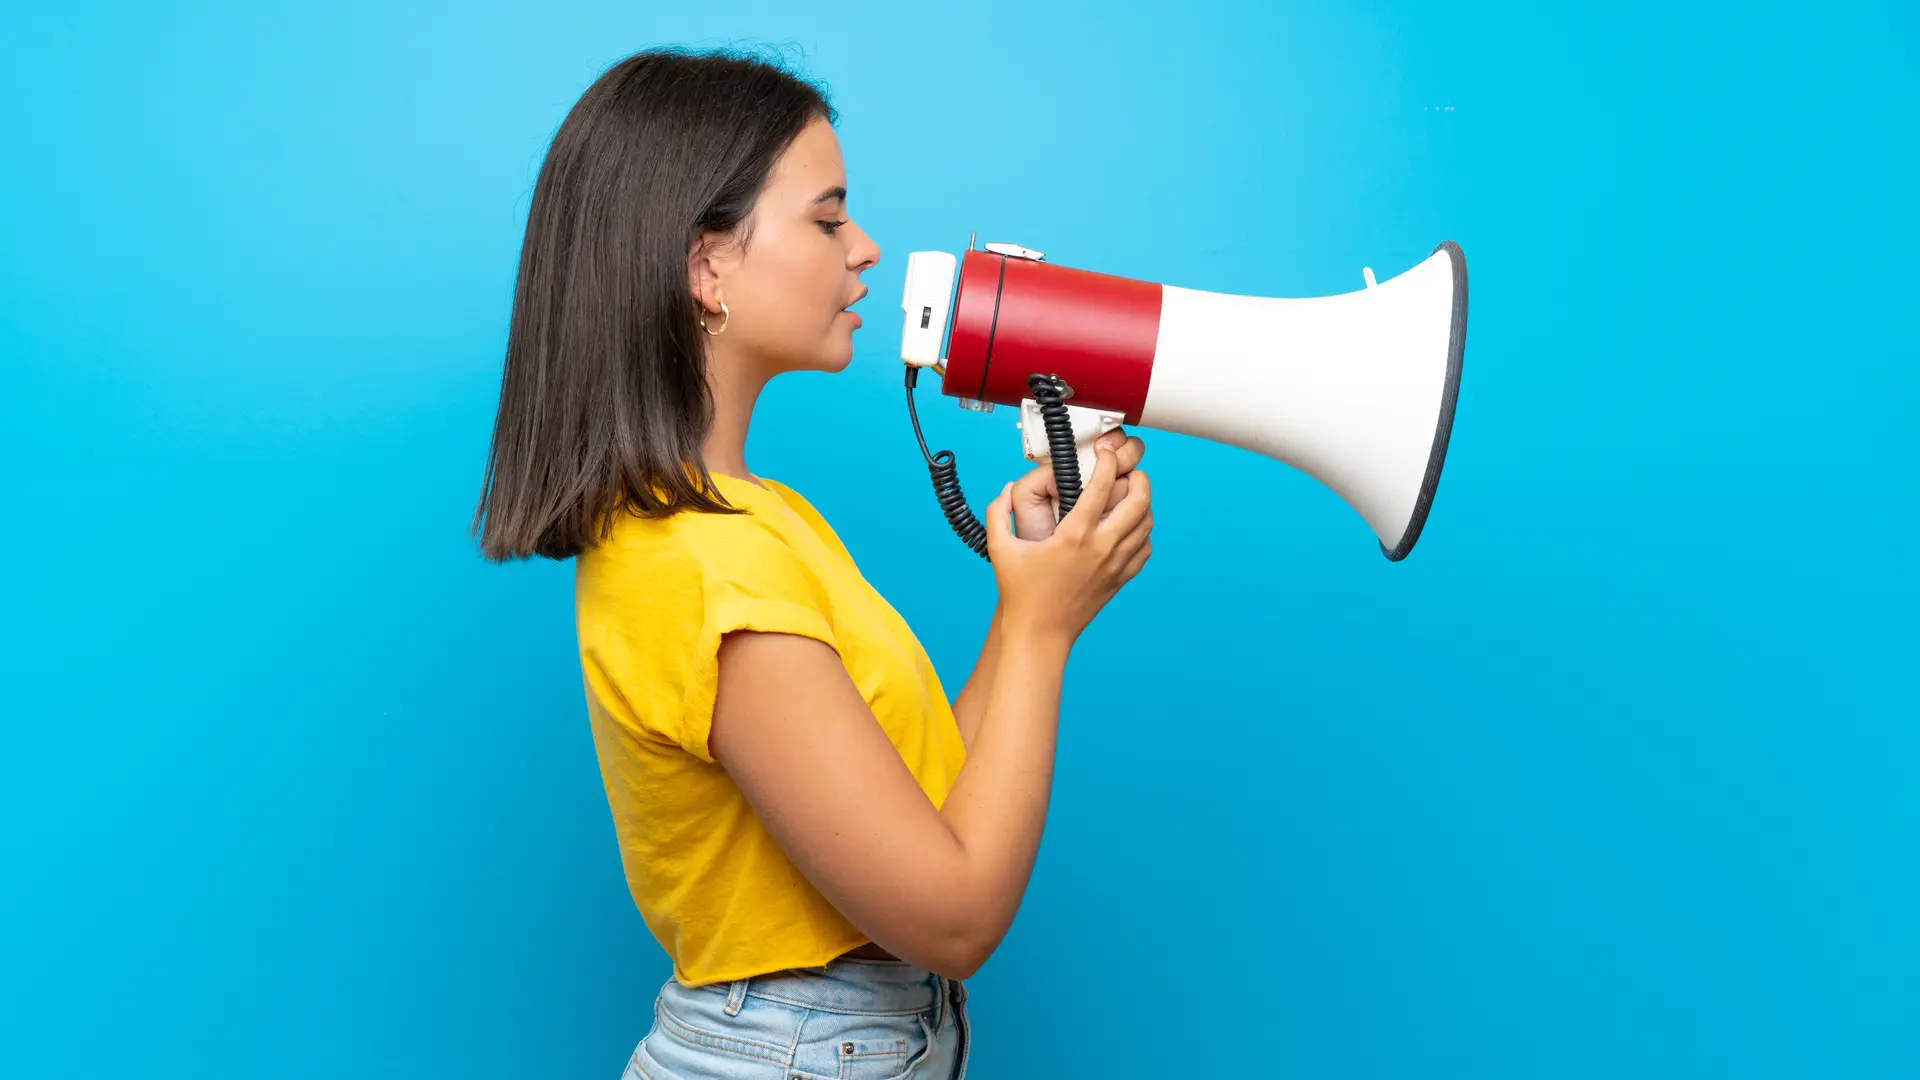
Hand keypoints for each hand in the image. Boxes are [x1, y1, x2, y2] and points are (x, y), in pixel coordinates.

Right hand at [985, 446, 1153, 646]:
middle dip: (1139, 478)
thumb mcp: (1000, 550)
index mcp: (1074, 536)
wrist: (1040, 634)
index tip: (1104, 453)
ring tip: (1130, 493)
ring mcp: (1115, 565)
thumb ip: (998, 514)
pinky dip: (1142, 531)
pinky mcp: (1120, 579)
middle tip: (1129, 470)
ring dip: (1143, 503)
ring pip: (1147, 523)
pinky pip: (1144, 548)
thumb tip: (1006, 489)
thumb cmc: (1021, 595)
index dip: (1108, 462)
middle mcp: (1102, 548)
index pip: (1103, 487)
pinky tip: (1128, 526)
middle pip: (1139, 501)